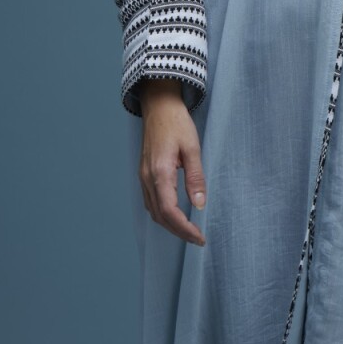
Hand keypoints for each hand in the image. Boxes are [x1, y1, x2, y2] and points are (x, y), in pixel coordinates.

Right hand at [138, 80, 206, 245]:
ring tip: (189, 230)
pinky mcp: (143, 173)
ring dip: (169, 225)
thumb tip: (200, 205)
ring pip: (153, 211)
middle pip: (160, 216)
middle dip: (178, 232)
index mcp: (159, 173)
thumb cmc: (176, 122)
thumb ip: (195, 177)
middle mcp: (147, 178)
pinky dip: (162, 213)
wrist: (158, 105)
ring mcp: (142, 176)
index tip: (200, 237)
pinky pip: (150, 201)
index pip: (170, 212)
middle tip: (197, 238)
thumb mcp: (192, 147)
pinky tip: (174, 214)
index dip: (185, 229)